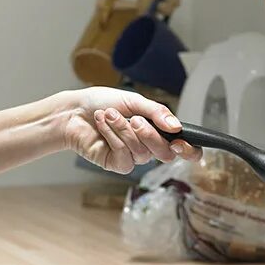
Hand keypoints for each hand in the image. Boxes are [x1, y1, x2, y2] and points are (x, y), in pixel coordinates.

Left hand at [61, 87, 201, 174]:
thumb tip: (176, 127)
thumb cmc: (104, 102)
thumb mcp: (135, 101)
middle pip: (165, 153)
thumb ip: (157, 112)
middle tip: (134, 119)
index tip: (181, 142)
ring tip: (109, 115)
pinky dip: (112, 136)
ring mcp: (132, 157)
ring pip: (142, 152)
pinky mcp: (116, 164)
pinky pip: (123, 155)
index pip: (185, 149)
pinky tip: (102, 125)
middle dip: (149, 134)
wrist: (75, 110)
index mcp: (158, 130)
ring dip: (124, 130)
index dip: (189, 151)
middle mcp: (148, 146)